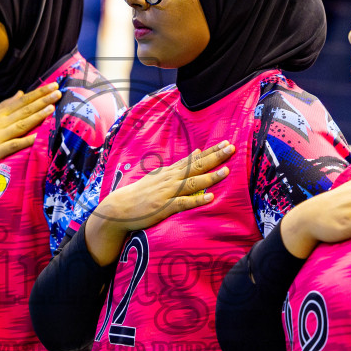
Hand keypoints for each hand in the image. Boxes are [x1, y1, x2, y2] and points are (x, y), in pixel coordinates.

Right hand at [0, 84, 61, 198]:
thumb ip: (4, 106)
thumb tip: (20, 93)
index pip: (20, 100)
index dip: (37, 93)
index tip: (52, 85)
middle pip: (23, 109)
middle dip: (42, 100)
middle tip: (57, 91)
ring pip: (20, 124)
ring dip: (36, 115)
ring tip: (51, 107)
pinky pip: (13, 145)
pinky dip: (25, 141)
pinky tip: (37, 137)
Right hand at [85, 141, 234, 264]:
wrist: (119, 207)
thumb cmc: (142, 193)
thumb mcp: (161, 175)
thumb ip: (180, 166)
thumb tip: (198, 152)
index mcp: (171, 172)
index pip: (194, 159)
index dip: (211, 151)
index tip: (225, 143)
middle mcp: (171, 179)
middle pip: (196, 167)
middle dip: (214, 157)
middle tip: (231, 148)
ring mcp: (167, 192)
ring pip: (192, 183)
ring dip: (210, 177)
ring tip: (226, 171)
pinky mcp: (164, 207)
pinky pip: (183, 203)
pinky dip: (197, 200)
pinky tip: (210, 198)